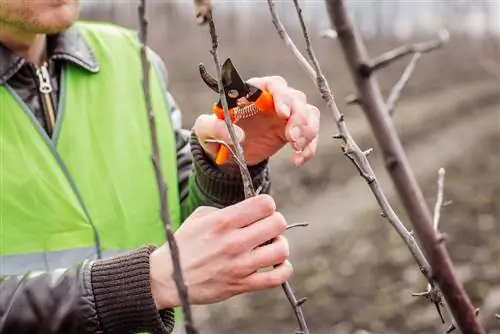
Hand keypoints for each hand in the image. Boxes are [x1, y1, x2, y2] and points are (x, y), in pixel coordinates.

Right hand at [149, 194, 291, 308]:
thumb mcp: (199, 218)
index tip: (260, 211)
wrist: (167, 278)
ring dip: (280, 246)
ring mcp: (239, 265)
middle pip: (278, 224)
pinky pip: (276, 278)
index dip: (267, 205)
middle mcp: (233, 242)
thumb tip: (250, 211)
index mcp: (222, 221)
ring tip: (270, 246)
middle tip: (266, 228)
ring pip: (281, 250)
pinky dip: (283, 270)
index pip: (265, 204)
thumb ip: (226, 210)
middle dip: (275, 223)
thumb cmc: (184, 244)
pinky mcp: (241, 285)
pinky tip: (275, 264)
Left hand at [193, 76, 319, 166]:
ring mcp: (285, 116)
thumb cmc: (214, 134)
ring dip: (308, 131)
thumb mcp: (205, 129)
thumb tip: (239, 134)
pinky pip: (310, 136)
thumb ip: (215, 127)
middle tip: (292, 137)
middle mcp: (273, 100)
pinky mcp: (292, 132)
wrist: (225, 153)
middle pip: (296, 98)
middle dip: (299, 117)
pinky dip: (309, 148)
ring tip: (296, 148)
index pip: (274, 84)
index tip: (282, 113)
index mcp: (253, 91)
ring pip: (309, 114)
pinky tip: (298, 160)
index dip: (281, 95)